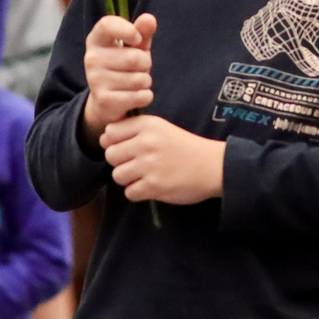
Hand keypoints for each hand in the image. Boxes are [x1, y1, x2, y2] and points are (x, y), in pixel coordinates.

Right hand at [82, 12, 156, 137]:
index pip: (107, 25)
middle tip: (138, 69)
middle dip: (145, 64)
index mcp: (97, 39)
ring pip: (139, 79)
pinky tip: (135, 96)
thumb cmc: (123, 66)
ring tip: (134, 83)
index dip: (127, 30)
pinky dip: (145, 97)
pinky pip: (139, 96)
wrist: (105, 101)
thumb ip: (142, 32)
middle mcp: (92, 58)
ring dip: (145, 82)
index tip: (137, 39)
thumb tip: (149, 19)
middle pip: (135, 58)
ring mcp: (96, 79)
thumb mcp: (134, 47)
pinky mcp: (104, 100)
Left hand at [100, 113, 225, 204]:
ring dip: (128, 179)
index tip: (127, 148)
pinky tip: (151, 187)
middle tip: (135, 165)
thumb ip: (136, 130)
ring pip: (118, 175)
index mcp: (147, 125)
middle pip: (110, 155)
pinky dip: (138, 193)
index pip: (110, 132)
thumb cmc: (186, 147)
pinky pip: (130, 192)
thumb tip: (105, 138)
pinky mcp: (154, 185)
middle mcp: (146, 142)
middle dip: (120, 162)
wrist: (214, 166)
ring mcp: (149, 165)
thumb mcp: (162, 129)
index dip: (114, 142)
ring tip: (144, 177)